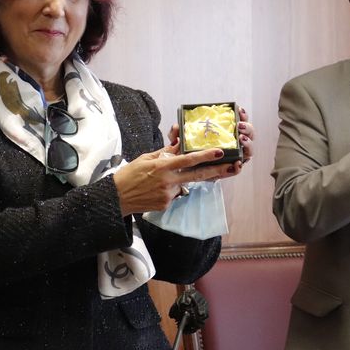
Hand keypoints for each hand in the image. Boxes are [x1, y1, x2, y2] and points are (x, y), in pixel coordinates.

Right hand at [114, 147, 231, 215]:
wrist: (117, 197)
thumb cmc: (129, 175)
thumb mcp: (146, 158)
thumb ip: (165, 153)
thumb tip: (179, 145)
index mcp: (163, 167)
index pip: (188, 160)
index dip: (205, 156)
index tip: (219, 152)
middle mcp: (168, 181)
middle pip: (197, 175)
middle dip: (216, 171)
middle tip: (232, 167)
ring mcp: (168, 195)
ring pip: (182, 185)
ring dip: (177, 181)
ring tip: (156, 182)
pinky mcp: (166, 204)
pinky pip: (174, 195)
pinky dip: (168, 191)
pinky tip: (154, 191)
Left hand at [168, 106, 254, 163]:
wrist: (184, 171)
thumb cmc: (187, 152)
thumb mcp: (180, 141)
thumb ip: (176, 134)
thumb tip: (176, 127)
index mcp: (226, 133)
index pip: (239, 121)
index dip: (242, 115)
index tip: (239, 110)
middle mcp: (233, 144)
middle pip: (249, 135)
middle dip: (248, 129)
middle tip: (239, 126)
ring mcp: (233, 157)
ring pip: (247, 151)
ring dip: (247, 145)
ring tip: (241, 140)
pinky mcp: (228, 170)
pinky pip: (237, 169)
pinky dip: (238, 167)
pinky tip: (236, 163)